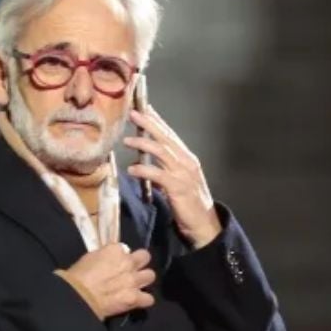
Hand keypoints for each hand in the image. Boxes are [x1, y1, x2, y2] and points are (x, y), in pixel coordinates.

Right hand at [65, 243, 155, 319]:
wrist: (78, 297)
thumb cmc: (78, 276)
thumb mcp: (90, 257)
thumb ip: (105, 255)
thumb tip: (110, 259)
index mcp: (116, 250)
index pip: (125, 248)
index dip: (121, 256)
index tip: (116, 262)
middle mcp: (128, 262)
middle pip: (145, 257)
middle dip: (140, 263)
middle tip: (132, 271)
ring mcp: (134, 280)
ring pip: (151, 276)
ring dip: (144, 281)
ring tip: (136, 286)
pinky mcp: (135, 297)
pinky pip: (149, 299)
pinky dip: (143, 301)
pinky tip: (137, 302)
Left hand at [124, 106, 221, 248]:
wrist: (204, 223)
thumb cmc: (189, 202)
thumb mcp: (178, 180)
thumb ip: (164, 168)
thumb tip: (144, 161)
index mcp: (187, 158)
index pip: (170, 134)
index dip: (157, 120)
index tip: (144, 107)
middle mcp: (186, 161)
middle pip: (166, 138)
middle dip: (149, 124)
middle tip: (133, 113)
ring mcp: (183, 174)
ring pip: (162, 152)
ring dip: (143, 144)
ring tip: (126, 140)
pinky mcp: (178, 187)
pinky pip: (158, 175)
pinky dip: (144, 171)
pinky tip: (131, 170)